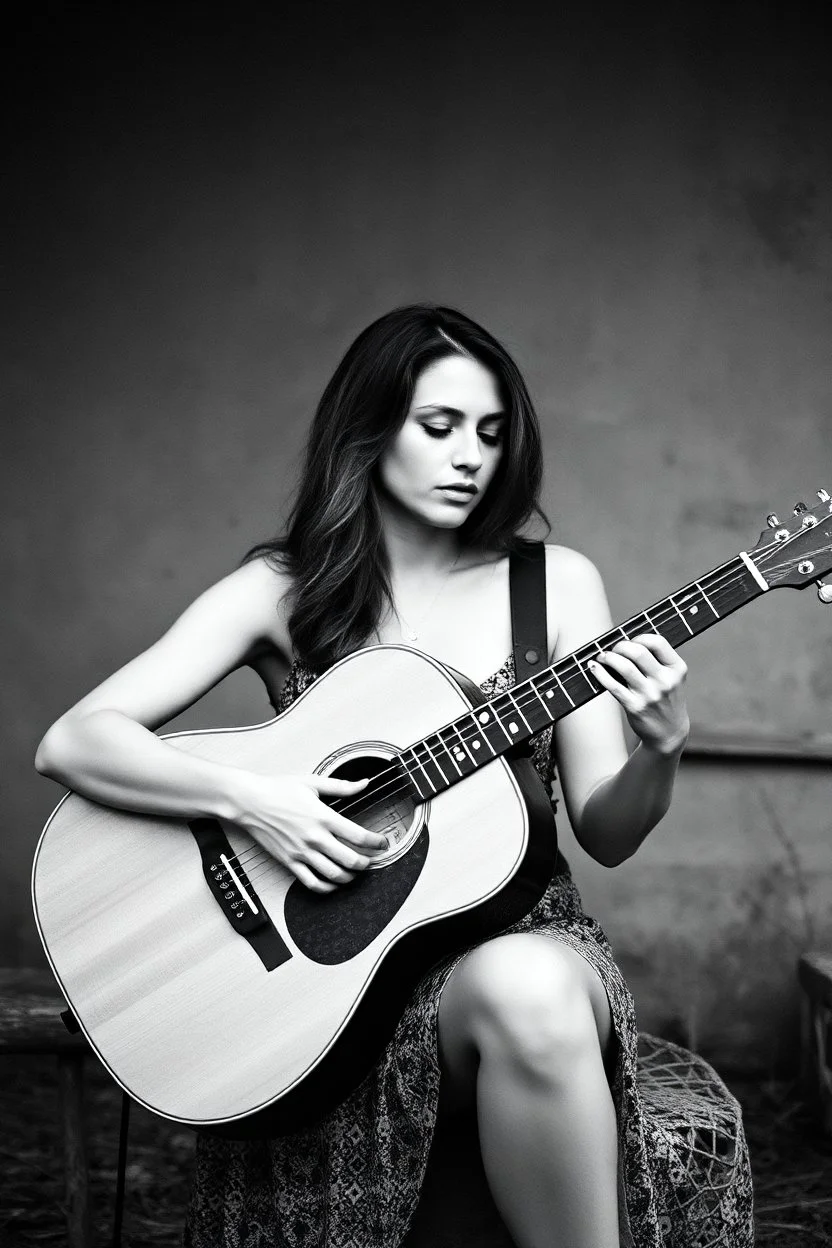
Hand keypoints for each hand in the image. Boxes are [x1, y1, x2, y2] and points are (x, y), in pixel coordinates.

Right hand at [230, 772, 387, 892]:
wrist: (250, 801)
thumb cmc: (278, 789)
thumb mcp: (312, 782)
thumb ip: (341, 786)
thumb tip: (363, 783)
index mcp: (323, 817)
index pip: (359, 836)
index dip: (376, 843)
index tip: (382, 843)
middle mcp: (315, 838)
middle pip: (350, 860)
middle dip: (366, 863)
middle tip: (371, 860)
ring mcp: (302, 852)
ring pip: (334, 875)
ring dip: (349, 877)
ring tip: (354, 872)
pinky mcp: (290, 862)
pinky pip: (312, 883)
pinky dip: (326, 888)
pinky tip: (333, 883)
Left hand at [587, 634, 689, 755]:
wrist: (669, 732)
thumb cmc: (666, 700)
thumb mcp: (672, 679)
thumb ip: (657, 661)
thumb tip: (625, 643)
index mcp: (677, 669)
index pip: (658, 642)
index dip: (640, 637)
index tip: (631, 641)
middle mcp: (665, 681)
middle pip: (638, 652)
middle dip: (621, 646)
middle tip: (614, 649)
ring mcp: (650, 695)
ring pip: (624, 666)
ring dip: (609, 657)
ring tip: (603, 656)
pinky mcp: (635, 707)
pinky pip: (612, 685)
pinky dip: (600, 673)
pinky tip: (594, 667)